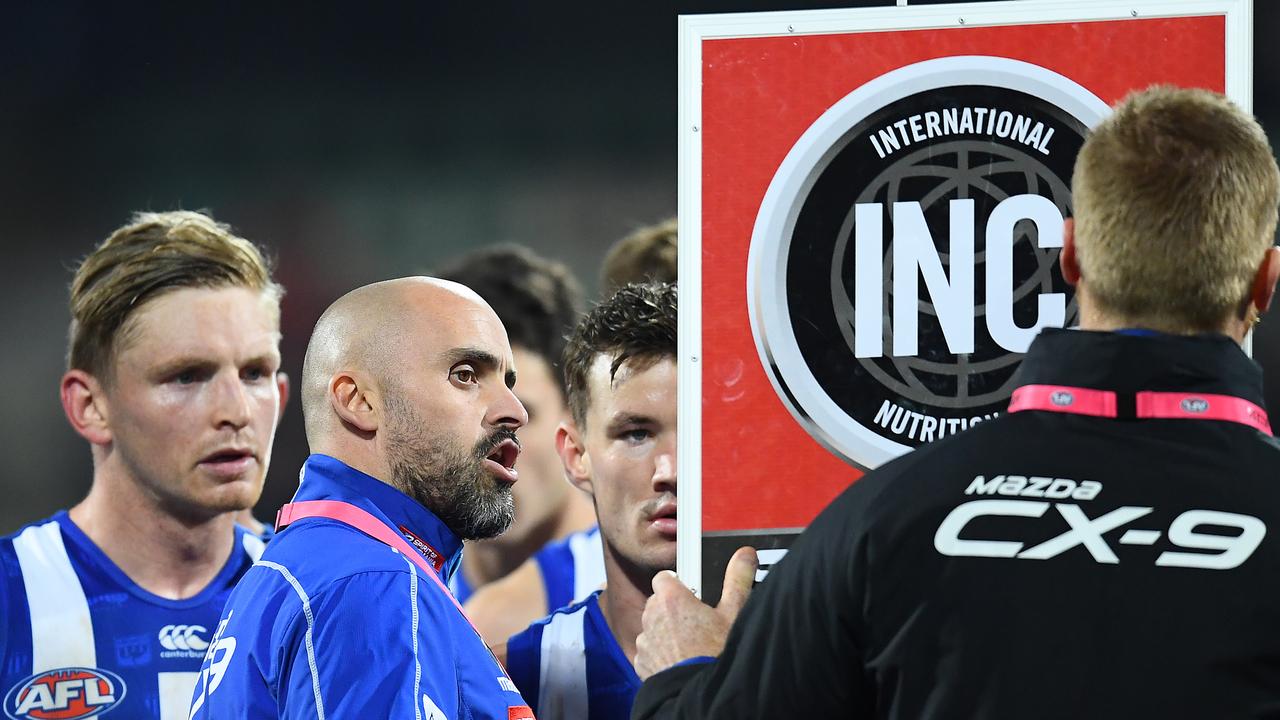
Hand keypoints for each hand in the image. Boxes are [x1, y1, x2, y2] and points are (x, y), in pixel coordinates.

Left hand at [634, 546, 757, 678]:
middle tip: (698, 621)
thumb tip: (745, 556)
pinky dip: (660, 653)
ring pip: (653, 626)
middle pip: (658, 602)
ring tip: (691, 644)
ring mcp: (645, 641)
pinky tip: (680, 659)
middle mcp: (652, 617)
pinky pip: (649, 650)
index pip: (664, 577)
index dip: (678, 583)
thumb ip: (737, 579)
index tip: (692, 593)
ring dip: (666, 631)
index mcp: (671, 599)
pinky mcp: (642, 663)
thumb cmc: (716, 654)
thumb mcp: (734, 614)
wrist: (704, 696)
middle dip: (673, 608)